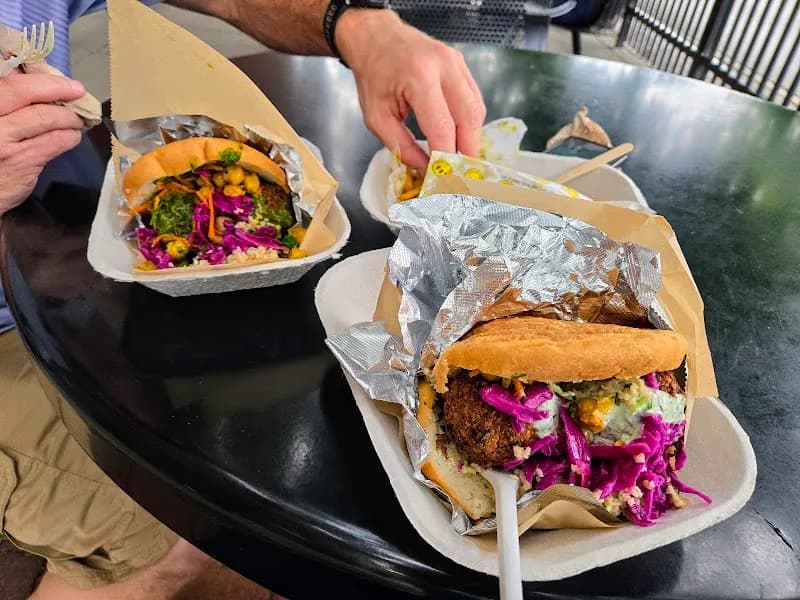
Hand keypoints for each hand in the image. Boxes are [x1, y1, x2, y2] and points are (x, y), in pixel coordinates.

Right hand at [0, 72, 85, 216]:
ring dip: (67, 116)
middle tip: (76, 90)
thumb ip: (7, 104)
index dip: (36, 77)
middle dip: (55, 87)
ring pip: (43, 117)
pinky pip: (52, 142)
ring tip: (76, 119)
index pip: (8, 81)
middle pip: (23, 91)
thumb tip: (33, 84)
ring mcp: (1, 139)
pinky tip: (72, 137)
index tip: (56, 77)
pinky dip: (68, 136)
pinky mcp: (19, 161)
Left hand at [336, 10, 485, 170]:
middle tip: (459, 173)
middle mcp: (444, 66)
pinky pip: (474, 99)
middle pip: (469, 118)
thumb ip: (401, 146)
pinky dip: (469, 122)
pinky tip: (457, 135)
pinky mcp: (462, 64)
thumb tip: (425, 169)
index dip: (445, 157)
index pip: (442, 128)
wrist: (376, 37)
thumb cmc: (373, 76)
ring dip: (471, 138)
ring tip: (457, 157)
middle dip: (467, 150)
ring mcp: (457, 62)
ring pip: (477, 109)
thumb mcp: (376, 117)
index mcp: (419, 77)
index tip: (441, 177)